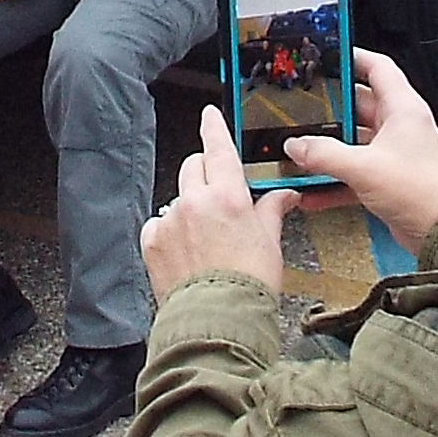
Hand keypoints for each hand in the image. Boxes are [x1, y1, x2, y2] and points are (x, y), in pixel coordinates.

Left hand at [140, 105, 294, 298]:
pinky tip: (186, 252)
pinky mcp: (152, 241)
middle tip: (218, 194)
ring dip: (189, 206)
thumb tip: (284, 196)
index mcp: (229, 196)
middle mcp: (195, 202)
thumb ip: (271, 211)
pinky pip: (160, 223)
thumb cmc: (248, 286)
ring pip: (177, 196)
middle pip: (194, 166)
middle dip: (205, 172)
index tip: (208, 116)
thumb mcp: (270, 243)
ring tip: (206, 238)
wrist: (218, 320)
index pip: (219, 148)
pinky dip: (170, 230)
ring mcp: (170, 220)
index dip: (213, 128)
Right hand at [281, 50, 437, 251]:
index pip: (378, 67)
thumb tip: (296, 146)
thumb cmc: (418, 192)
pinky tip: (310, 190)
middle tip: (301, 106)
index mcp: (403, 109)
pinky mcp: (388, 178)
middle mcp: (400, 126)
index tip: (325, 56)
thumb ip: (324, 155)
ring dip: (328, 148)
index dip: (351, 58)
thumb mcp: (363, 168)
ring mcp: (394, 152)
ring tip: (299, 149)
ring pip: (354, 140)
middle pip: (359, 105)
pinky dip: (334, 179)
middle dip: (329, 109)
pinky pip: (354, 171)